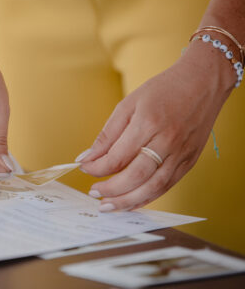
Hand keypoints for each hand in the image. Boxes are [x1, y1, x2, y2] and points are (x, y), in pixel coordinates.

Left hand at [77, 43, 234, 211]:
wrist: (203, 82)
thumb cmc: (163, 90)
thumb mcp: (128, 104)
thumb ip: (107, 134)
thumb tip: (86, 157)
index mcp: (148, 123)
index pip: (117, 157)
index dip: (97, 167)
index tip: (84, 168)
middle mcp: (167, 141)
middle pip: (135, 176)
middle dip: (110, 190)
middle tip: (94, 193)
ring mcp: (182, 153)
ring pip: (153, 187)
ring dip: (128, 201)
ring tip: (109, 205)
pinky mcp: (190, 161)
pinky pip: (167, 186)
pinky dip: (147, 197)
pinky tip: (131, 201)